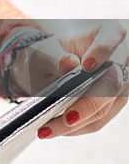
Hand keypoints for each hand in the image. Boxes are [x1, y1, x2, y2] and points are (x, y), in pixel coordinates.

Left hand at [11, 21, 128, 137]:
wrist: (46, 67)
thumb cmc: (47, 53)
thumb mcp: (42, 50)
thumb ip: (53, 56)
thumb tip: (69, 64)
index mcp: (108, 33)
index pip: (112, 37)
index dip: (102, 51)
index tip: (86, 66)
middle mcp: (121, 57)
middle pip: (113, 82)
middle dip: (88, 104)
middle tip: (66, 118)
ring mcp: (122, 83)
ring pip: (106, 108)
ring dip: (78, 123)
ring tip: (48, 130)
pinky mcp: (114, 104)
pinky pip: (99, 120)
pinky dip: (78, 127)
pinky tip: (57, 129)